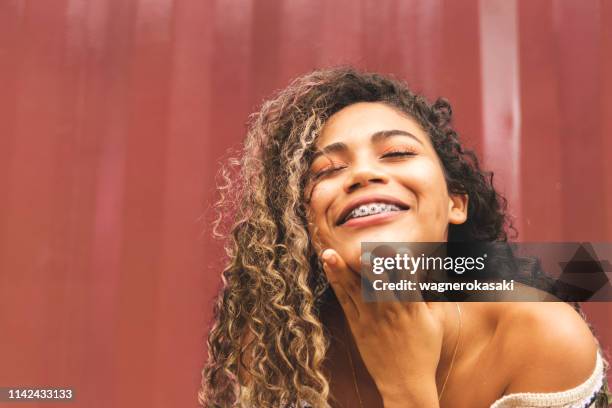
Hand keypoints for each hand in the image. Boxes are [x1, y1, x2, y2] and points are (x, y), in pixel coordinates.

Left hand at [322, 248, 442, 406]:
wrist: (404, 382)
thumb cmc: (424, 351)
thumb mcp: (437, 322)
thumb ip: (433, 296)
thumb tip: (436, 272)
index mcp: (412, 307)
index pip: (406, 280)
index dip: (401, 264)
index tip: (397, 250)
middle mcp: (390, 309)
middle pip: (376, 282)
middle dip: (368, 266)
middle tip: (359, 252)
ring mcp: (371, 317)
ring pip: (354, 289)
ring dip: (341, 269)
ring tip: (328, 253)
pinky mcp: (357, 326)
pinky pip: (345, 301)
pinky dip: (336, 284)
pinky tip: (329, 269)